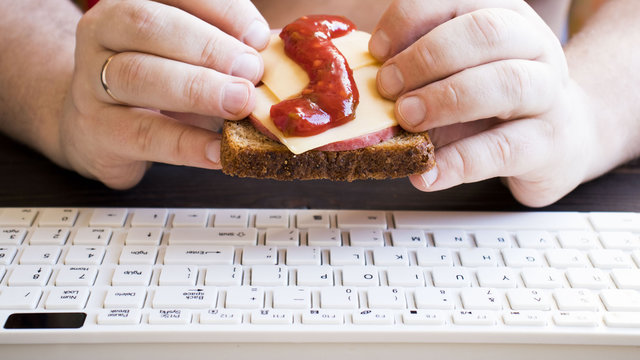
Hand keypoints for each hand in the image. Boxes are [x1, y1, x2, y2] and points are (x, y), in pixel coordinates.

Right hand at [60, 0, 269, 187]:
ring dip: (197, 89)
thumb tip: (279, 57)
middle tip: (251, 72)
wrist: (101, 128)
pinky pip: (142, 134)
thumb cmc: (161, 82)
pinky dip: (186, 143)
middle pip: (149, 26)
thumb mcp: (193, 56)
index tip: (259, 36)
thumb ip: (229, 50)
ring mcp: (91, 80)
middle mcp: (104, 31)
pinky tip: (219, 150)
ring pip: (138, 75)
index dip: (223, 10)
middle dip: (209, 47)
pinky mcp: (97, 130)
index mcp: (134, 1)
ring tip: (239, 102)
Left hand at [369, 0, 596, 206]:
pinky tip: (428, 172)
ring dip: (446, 100)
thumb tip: (364, 87)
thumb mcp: (455, 74)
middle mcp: (532, 45)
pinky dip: (459, 162)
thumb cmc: (493, 103)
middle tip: (388, 88)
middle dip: (426, 58)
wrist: (558, 138)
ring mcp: (548, 93)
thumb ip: (417, 73)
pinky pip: (505, 148)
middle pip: (485, 32)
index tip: (378, 51)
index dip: (410, 20)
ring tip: (408, 119)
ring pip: (506, 83)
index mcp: (502, 15)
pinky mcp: (549, 143)